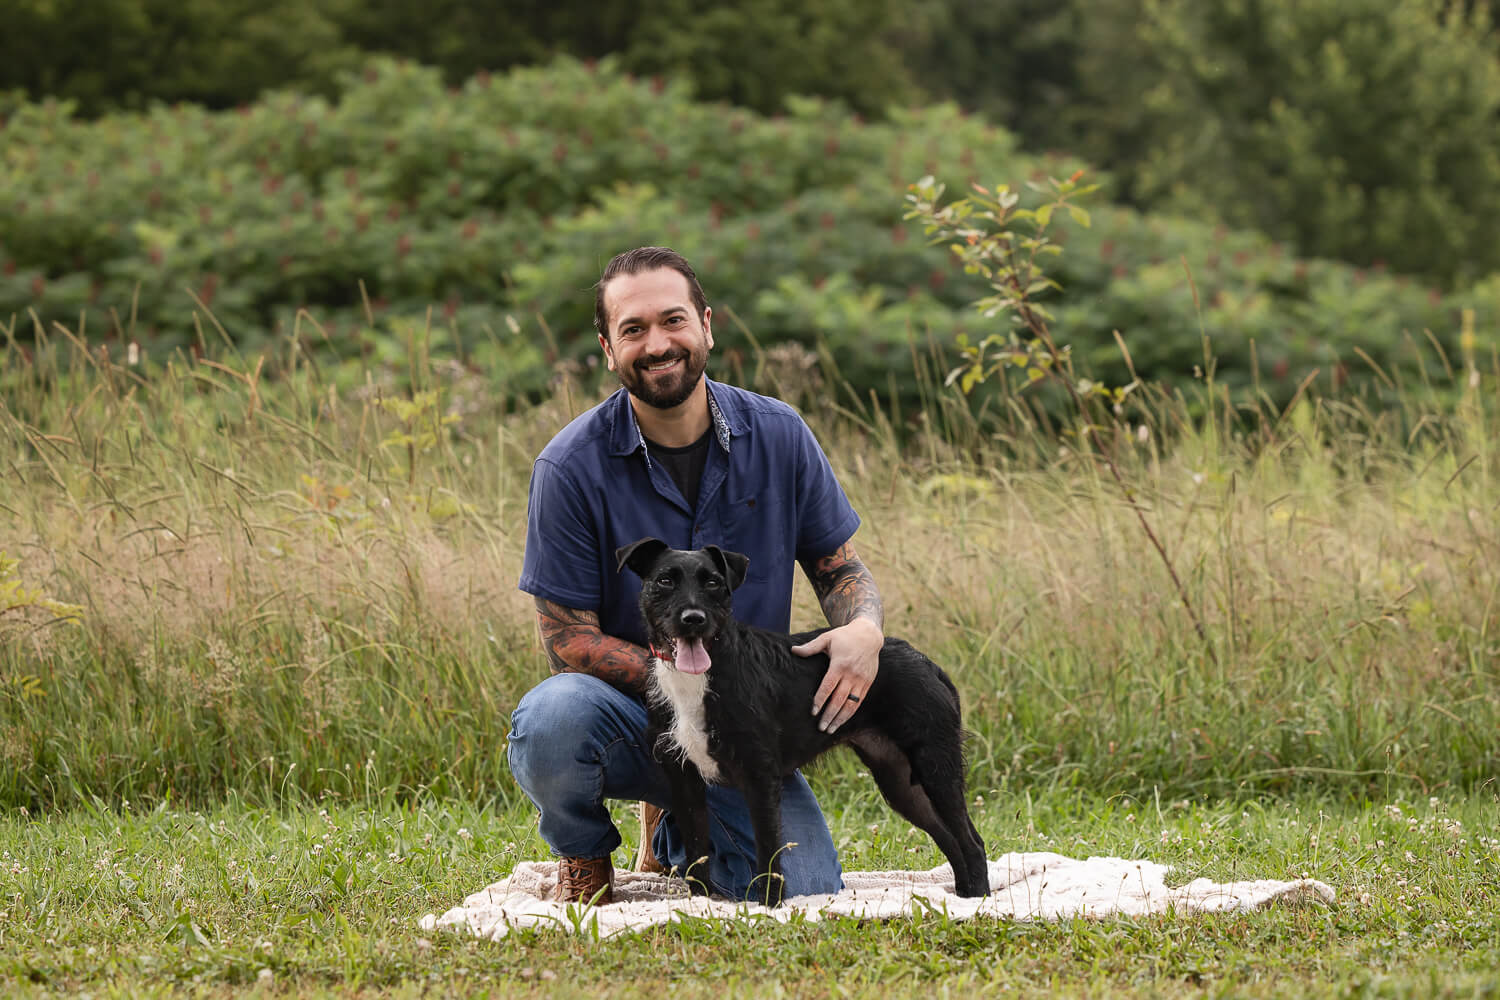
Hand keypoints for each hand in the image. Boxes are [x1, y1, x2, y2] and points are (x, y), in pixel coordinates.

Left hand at [792, 617, 882, 733]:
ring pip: (851, 704)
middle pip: (839, 699)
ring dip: (841, 718)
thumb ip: (811, 647)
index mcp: (840, 664)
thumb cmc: (845, 636)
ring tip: (831, 729)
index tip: (813, 711)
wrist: (869, 635)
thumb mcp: (827, 638)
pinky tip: (842, 720)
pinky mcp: (868, 683)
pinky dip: (850, 713)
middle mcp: (852, 675)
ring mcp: (861, 680)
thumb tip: (793, 650)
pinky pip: (859, 702)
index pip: (828, 687)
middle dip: (830, 715)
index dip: (820, 700)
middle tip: (821, 727)